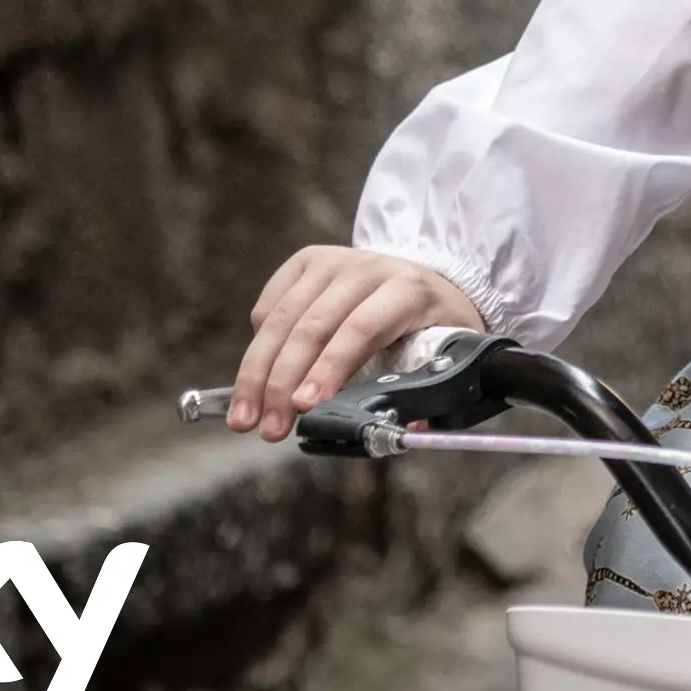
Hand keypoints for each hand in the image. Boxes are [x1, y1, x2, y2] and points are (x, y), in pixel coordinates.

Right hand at [230, 247, 484, 441]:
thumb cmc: (432, 324)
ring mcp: (333, 261)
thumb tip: (409, 429)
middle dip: (283, 383)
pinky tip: (255, 380)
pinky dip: (257, 346)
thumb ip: (426, 390)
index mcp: (408, 290)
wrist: (426, 277)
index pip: (361, 330)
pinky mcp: (306, 262)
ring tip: (245, 417)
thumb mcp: (446, 351)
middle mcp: (367, 269)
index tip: (304, 406)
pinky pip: (269, 308)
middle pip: (313, 327)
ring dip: (257, 373)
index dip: (329, 369)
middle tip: (269, 428)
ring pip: (281, 319)